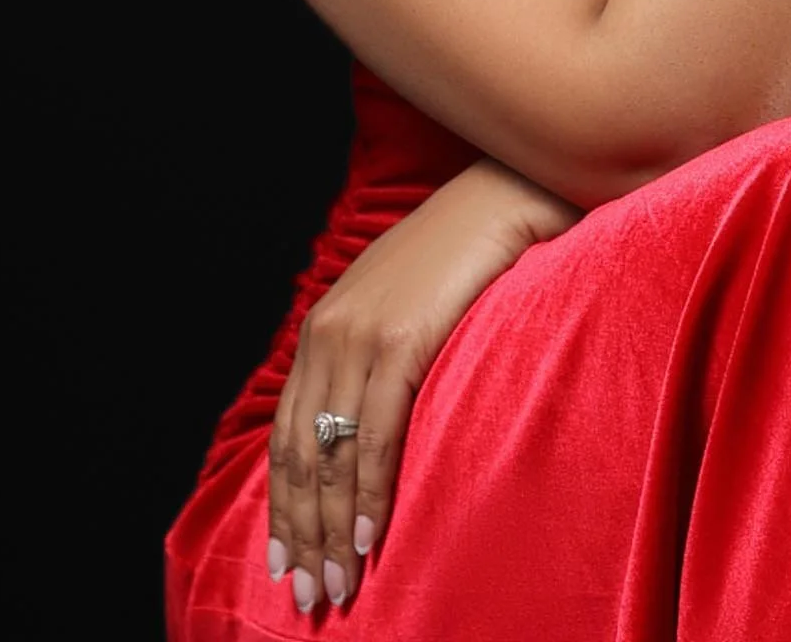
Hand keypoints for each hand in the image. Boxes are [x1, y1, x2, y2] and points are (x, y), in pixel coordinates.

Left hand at [266, 157, 583, 614]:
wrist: (506, 194)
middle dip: (304, 533)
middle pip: (299, 454)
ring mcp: (361, 334)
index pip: (285, 435)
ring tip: (341, 584)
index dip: (284, 506)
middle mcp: (328, 331)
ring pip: (333, 454)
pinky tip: (373, 532)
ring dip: (334, 529)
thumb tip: (369, 425)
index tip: (289, 562)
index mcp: (323, 326)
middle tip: (314, 596)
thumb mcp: (405, 302)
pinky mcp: (401, 338)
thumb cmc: (467, 252)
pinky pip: (377, 433)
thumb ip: (378, 354)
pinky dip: (372, 490)